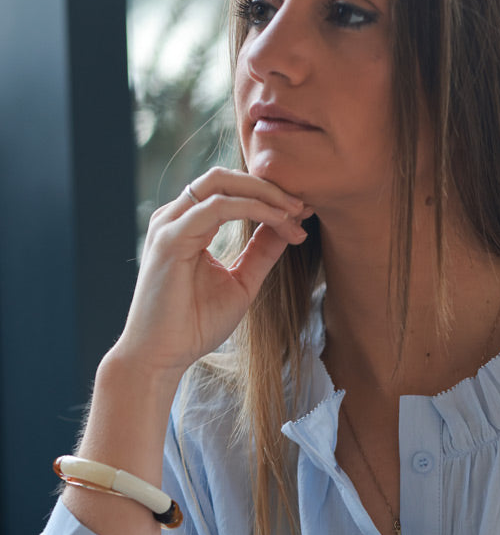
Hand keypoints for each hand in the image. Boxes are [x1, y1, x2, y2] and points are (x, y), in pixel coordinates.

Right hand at [116, 167, 311, 379]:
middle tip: (303, 205)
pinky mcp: (170, 239)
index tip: (303, 213)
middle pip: (225, 177)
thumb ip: (260, 253)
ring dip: (265, 194)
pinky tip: (278, 220)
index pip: (230, 191)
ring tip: (295, 212)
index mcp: (188, 224)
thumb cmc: (194, 325)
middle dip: (268, 186)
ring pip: (221, 184)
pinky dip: (252, 208)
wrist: (161, 357)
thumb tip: (287, 227)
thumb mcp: (241, 283)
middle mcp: (175, 218)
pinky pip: (217, 208)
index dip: (268, 196)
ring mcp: (170, 225)